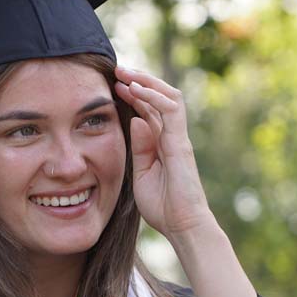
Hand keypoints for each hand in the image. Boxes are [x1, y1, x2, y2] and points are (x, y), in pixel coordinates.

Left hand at [114, 67, 214, 243]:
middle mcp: (173, 137)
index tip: (114, 86)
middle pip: (160, 97)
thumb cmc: (164, 207)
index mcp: (163, 144)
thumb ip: (140, 148)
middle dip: (139, 81)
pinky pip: (170, 110)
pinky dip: (152, 96)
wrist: (183, 226)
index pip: (150, 110)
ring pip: (168, 97)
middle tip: (117, 71)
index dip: (134, 95)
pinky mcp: (181, 143)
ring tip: (125, 73)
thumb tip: (134, 120)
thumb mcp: (142, 174)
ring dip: (146, 82)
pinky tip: (135, 89)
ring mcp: (179, 138)